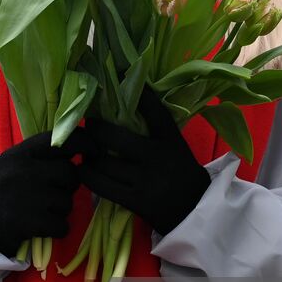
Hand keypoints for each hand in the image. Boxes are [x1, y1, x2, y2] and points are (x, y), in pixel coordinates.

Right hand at [0, 128, 88, 257]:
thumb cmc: (2, 193)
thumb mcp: (16, 165)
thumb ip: (43, 155)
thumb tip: (82, 148)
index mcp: (20, 153)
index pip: (61, 139)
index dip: (86, 143)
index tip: (95, 152)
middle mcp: (23, 170)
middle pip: (70, 173)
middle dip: (68, 187)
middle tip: (53, 195)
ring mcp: (25, 196)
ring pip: (67, 202)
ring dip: (61, 210)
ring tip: (42, 212)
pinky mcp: (27, 222)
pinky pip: (62, 225)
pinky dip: (56, 229)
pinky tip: (42, 227)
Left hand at [78, 86, 210, 236]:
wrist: (195, 212)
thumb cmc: (181, 173)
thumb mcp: (175, 146)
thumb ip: (155, 129)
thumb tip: (127, 103)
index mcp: (171, 141)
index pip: (155, 112)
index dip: (139, 94)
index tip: (122, 70)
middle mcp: (157, 158)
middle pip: (114, 138)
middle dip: (95, 130)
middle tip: (88, 126)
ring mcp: (145, 181)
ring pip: (103, 163)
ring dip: (88, 155)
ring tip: (85, 150)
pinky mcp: (135, 201)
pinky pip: (102, 186)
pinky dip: (88, 176)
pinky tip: (85, 170)